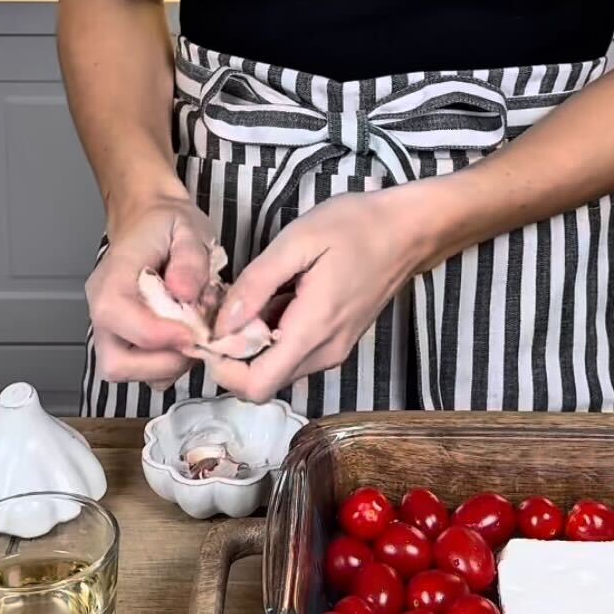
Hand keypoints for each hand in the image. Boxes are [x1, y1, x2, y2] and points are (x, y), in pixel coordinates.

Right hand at [86, 187, 216, 389]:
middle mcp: (102, 308)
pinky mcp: (124, 338)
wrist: (150, 218)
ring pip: (127, 371)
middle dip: (162, 363)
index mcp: (112, 278)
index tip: (197, 333)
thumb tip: (184, 293)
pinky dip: (166, 365)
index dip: (161, 336)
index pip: (120, 319)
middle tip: (196, 343)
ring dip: (166, 366)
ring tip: (193, 337)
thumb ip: (189, 258)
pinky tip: (185, 338)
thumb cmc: (166, 223)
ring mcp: (110, 328)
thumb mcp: (187, 227)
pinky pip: (140, 370)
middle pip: (116, 363)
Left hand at [204, 184, 432, 403]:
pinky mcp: (337, 340)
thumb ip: (256, 283)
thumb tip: (221, 323)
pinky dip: (273, 333)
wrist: (407, 230)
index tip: (206, 334)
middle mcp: (324, 352)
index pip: (256, 386)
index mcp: (312, 330)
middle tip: (220, 309)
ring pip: (277, 366)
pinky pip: (294, 351)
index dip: (222, 369)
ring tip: (248, 295)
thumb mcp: (297, 241)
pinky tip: (274, 295)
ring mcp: (333, 349)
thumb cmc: (356, 227)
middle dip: (233, 352)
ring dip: (253, 342)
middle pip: (263, 379)